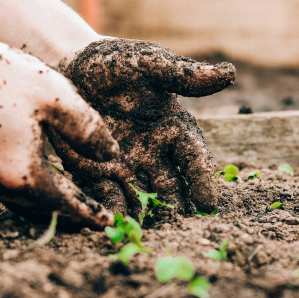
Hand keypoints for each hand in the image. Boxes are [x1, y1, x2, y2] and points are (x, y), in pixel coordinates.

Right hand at [0, 39, 118, 226]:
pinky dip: (33, 192)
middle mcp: (0, 186)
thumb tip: (110, 155)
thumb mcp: (55, 96)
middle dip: (74, 215)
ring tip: (76, 200)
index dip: (91, 214)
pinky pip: (11, 191)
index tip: (110, 223)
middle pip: (46, 211)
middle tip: (98, 216)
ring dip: (52, 205)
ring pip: (26, 204)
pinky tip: (44, 178)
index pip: (67, 205)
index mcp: (24, 175)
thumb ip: (88, 129)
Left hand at [48, 39, 234, 215]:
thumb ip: (183, 74)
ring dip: (146, 216)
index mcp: (173, 128)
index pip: (194, 158)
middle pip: (171, 187)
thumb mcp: (148, 63)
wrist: (69, 65)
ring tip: (149, 236)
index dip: (202, 180)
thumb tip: (229, 74)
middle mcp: (154, 153)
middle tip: (181, 230)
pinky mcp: (96, 172)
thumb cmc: (115, 61)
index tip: (209, 204)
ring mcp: (125, 165)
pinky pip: (106, 196)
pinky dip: (112, 211)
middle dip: (176, 208)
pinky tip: (113, 225)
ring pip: (141, 197)